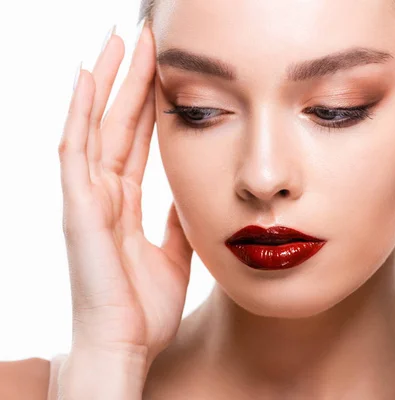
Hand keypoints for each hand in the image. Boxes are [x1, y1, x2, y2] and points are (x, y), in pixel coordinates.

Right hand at [58, 22, 192, 373]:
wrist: (125, 348)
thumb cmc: (142, 309)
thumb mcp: (173, 253)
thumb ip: (178, 220)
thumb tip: (190, 194)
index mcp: (125, 203)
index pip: (136, 140)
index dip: (147, 103)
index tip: (161, 70)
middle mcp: (102, 194)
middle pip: (117, 125)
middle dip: (129, 81)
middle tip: (140, 38)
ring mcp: (86, 200)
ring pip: (94, 127)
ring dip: (105, 84)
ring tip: (115, 41)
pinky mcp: (78, 211)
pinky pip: (76, 153)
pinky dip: (80, 115)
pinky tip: (87, 80)